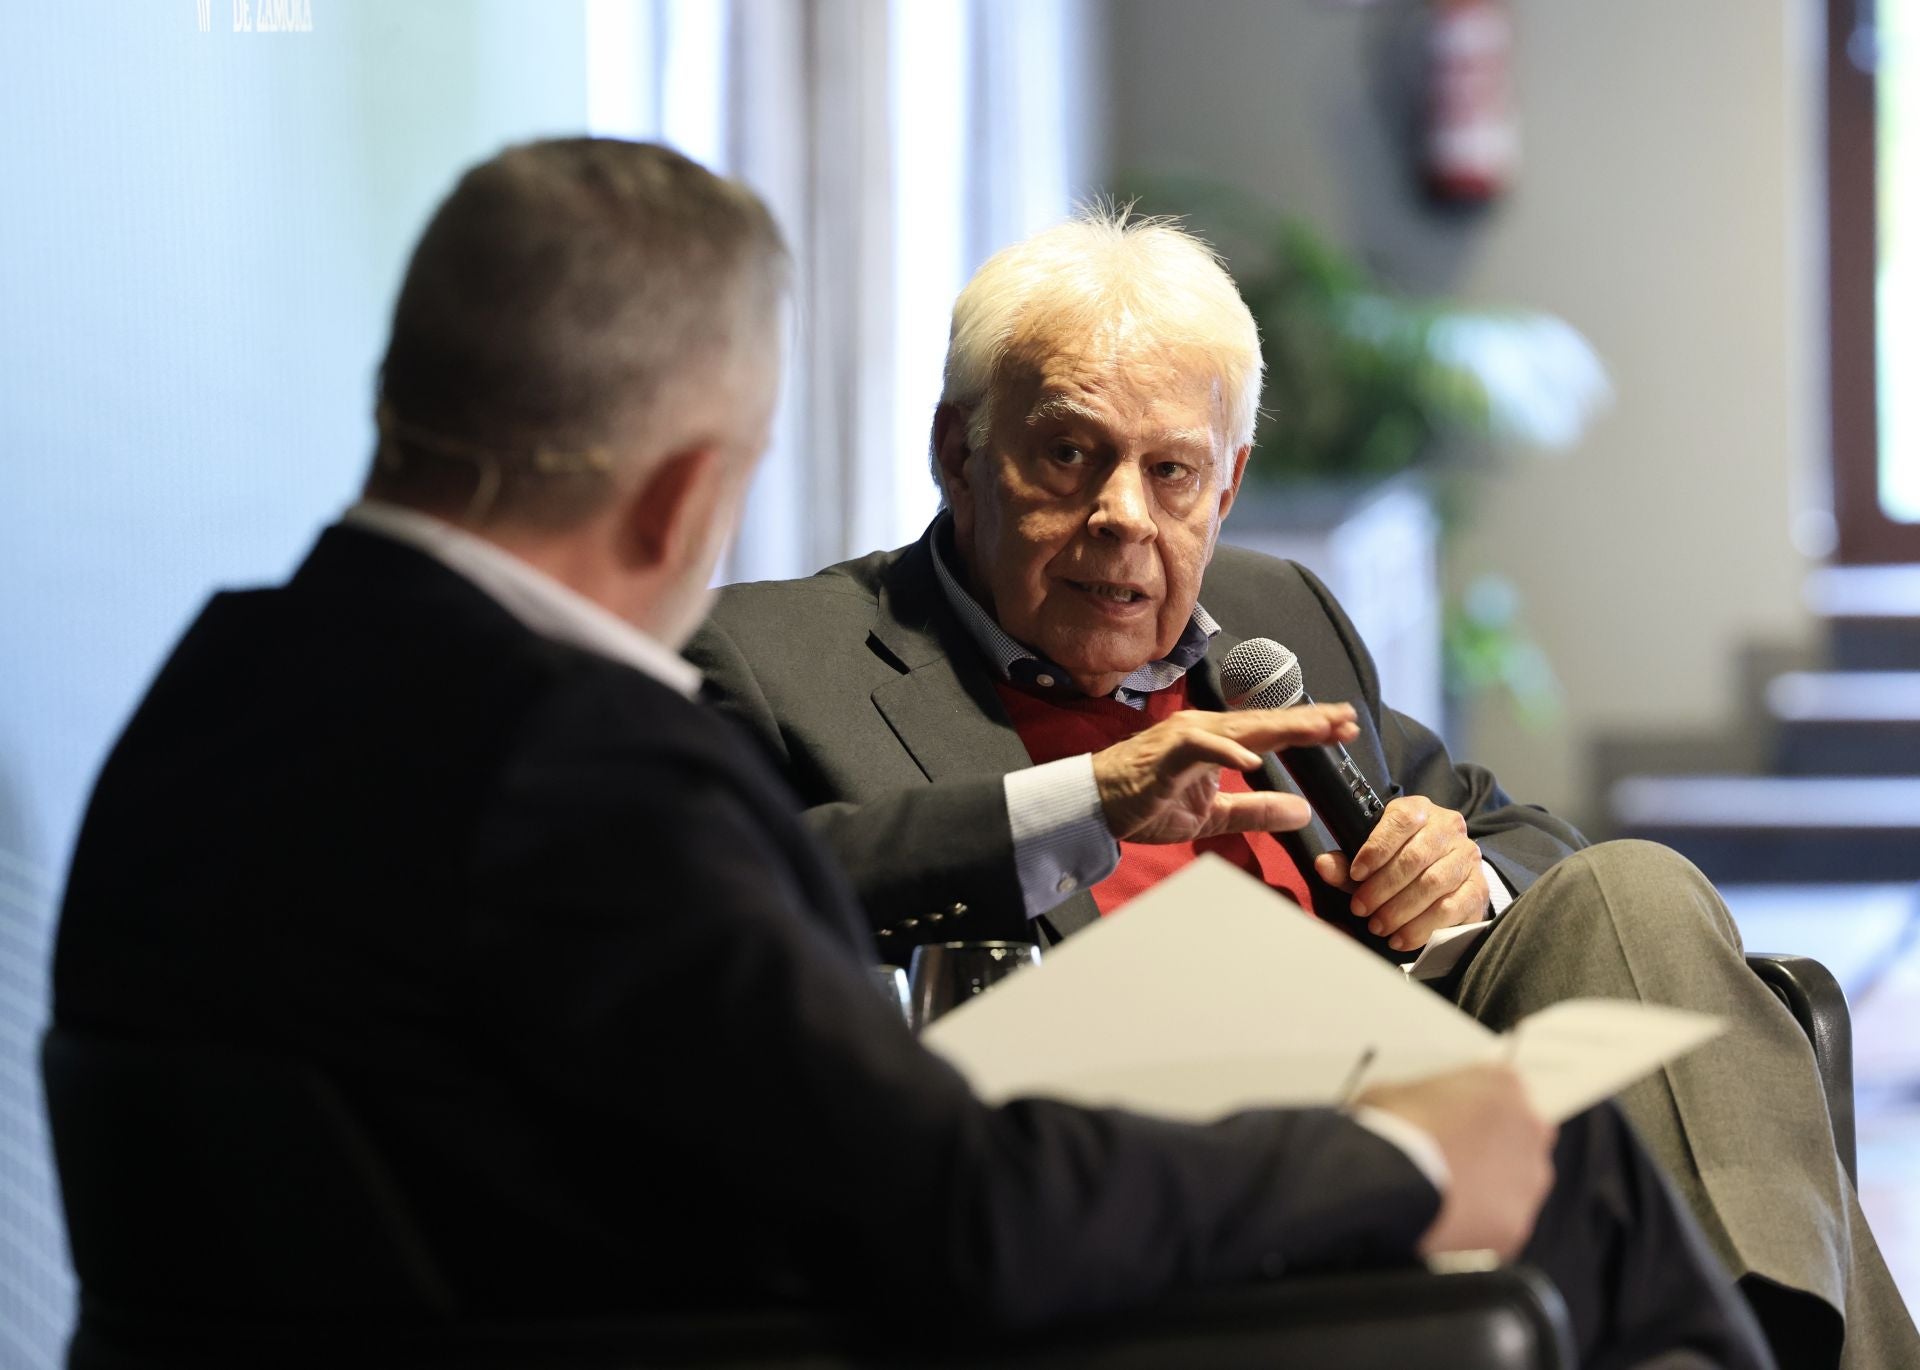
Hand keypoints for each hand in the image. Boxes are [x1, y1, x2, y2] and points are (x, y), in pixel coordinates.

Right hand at [1092, 705, 1358, 843]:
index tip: (1345, 729)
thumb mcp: (1212, 815)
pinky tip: (1254, 758)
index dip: (1309, 731)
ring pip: (1242, 727)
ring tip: (1317, 730)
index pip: (1272, 732)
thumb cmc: (1145, 802)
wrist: (1094, 803)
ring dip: (1281, 727)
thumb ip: (1256, 811)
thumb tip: (1302, 812)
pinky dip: (1227, 750)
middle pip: (1266, 722)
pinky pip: (1201, 747)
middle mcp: (1206, 730)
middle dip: (1309, 722)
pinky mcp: (1167, 753)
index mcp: (1218, 741)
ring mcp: (1186, 736)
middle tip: (1348, 719)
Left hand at [1312, 797, 1487, 951]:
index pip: (1400, 822)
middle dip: (1383, 888)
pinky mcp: (1478, 888)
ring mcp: (1466, 858)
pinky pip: (1451, 909)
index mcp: (1419, 810)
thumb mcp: (1370, 857)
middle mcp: (1448, 828)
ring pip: (1434, 884)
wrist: (1443, 869)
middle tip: (1361, 910)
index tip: (1356, 874)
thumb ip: (1345, 863)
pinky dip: (1422, 927)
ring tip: (1378, 926)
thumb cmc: (1399, 860)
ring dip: (1401, 910)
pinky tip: (1401, 938)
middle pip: (1415, 858)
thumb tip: (1323, 866)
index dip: (1376, 849)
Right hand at [1356, 1064, 1554, 1260]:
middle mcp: (1529, 1127)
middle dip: (1493, 1152)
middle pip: (1520, 1140)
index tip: (1452, 1125)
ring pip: (1516, 1186)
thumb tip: (1412, 1115)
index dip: (1473, 1113)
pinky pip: (1501, 1225)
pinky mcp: (1517, 1223)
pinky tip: (1445, 1224)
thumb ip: (1425, 1099)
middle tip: (1453, 1163)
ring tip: (1446, 1199)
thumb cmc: (1389, 1124)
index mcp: (1502, 1084)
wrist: (1388, 1178)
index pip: (1502, 1094)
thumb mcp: (1399, 1090)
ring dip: (1490, 1191)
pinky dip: (1479, 1228)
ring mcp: (1529, 1179)